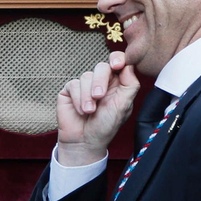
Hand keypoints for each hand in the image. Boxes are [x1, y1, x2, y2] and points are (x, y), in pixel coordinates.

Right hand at [55, 51, 138, 167]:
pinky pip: (73, 84)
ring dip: (88, 96)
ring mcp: (85, 85)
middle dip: (100, 81)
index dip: (117, 59)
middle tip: (99, 97)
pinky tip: (81, 111)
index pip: (118, 62)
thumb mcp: (123, 106)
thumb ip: (130, 85)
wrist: (85, 141)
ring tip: (90, 111)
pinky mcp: (70, 90)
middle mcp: (101, 81)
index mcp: (117, 83)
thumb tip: (129, 65)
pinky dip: (78, 99)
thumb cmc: (106, 126)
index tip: (117, 65)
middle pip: (102, 67)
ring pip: (86, 76)